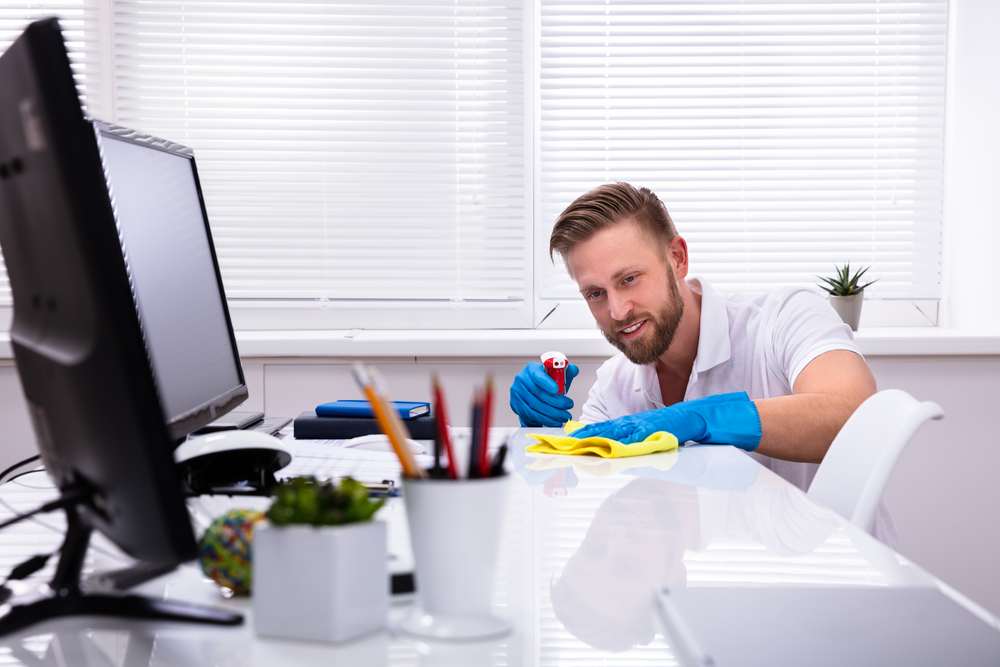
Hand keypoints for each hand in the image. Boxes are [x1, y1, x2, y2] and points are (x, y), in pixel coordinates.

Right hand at [509, 362, 579, 426]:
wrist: (533, 390)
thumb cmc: (546, 382)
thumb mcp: (556, 374)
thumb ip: (566, 371)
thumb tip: (574, 370)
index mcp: (532, 369)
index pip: (538, 375)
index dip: (547, 383)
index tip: (557, 389)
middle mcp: (522, 379)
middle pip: (539, 394)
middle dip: (557, 403)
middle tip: (568, 406)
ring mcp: (517, 393)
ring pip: (536, 407)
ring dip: (552, 414)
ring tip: (564, 416)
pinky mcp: (516, 405)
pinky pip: (532, 415)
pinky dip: (545, 420)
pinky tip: (554, 421)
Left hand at [571, 392, 761, 450]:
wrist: (719, 417)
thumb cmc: (696, 428)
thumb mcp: (668, 439)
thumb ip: (652, 446)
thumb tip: (635, 456)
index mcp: (646, 423)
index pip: (615, 427)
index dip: (594, 432)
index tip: (575, 438)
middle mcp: (647, 420)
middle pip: (613, 427)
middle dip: (590, 434)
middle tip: (569, 441)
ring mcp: (656, 422)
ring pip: (624, 429)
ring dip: (604, 436)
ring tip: (585, 442)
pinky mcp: (668, 426)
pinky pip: (648, 435)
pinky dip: (632, 441)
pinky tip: (619, 446)